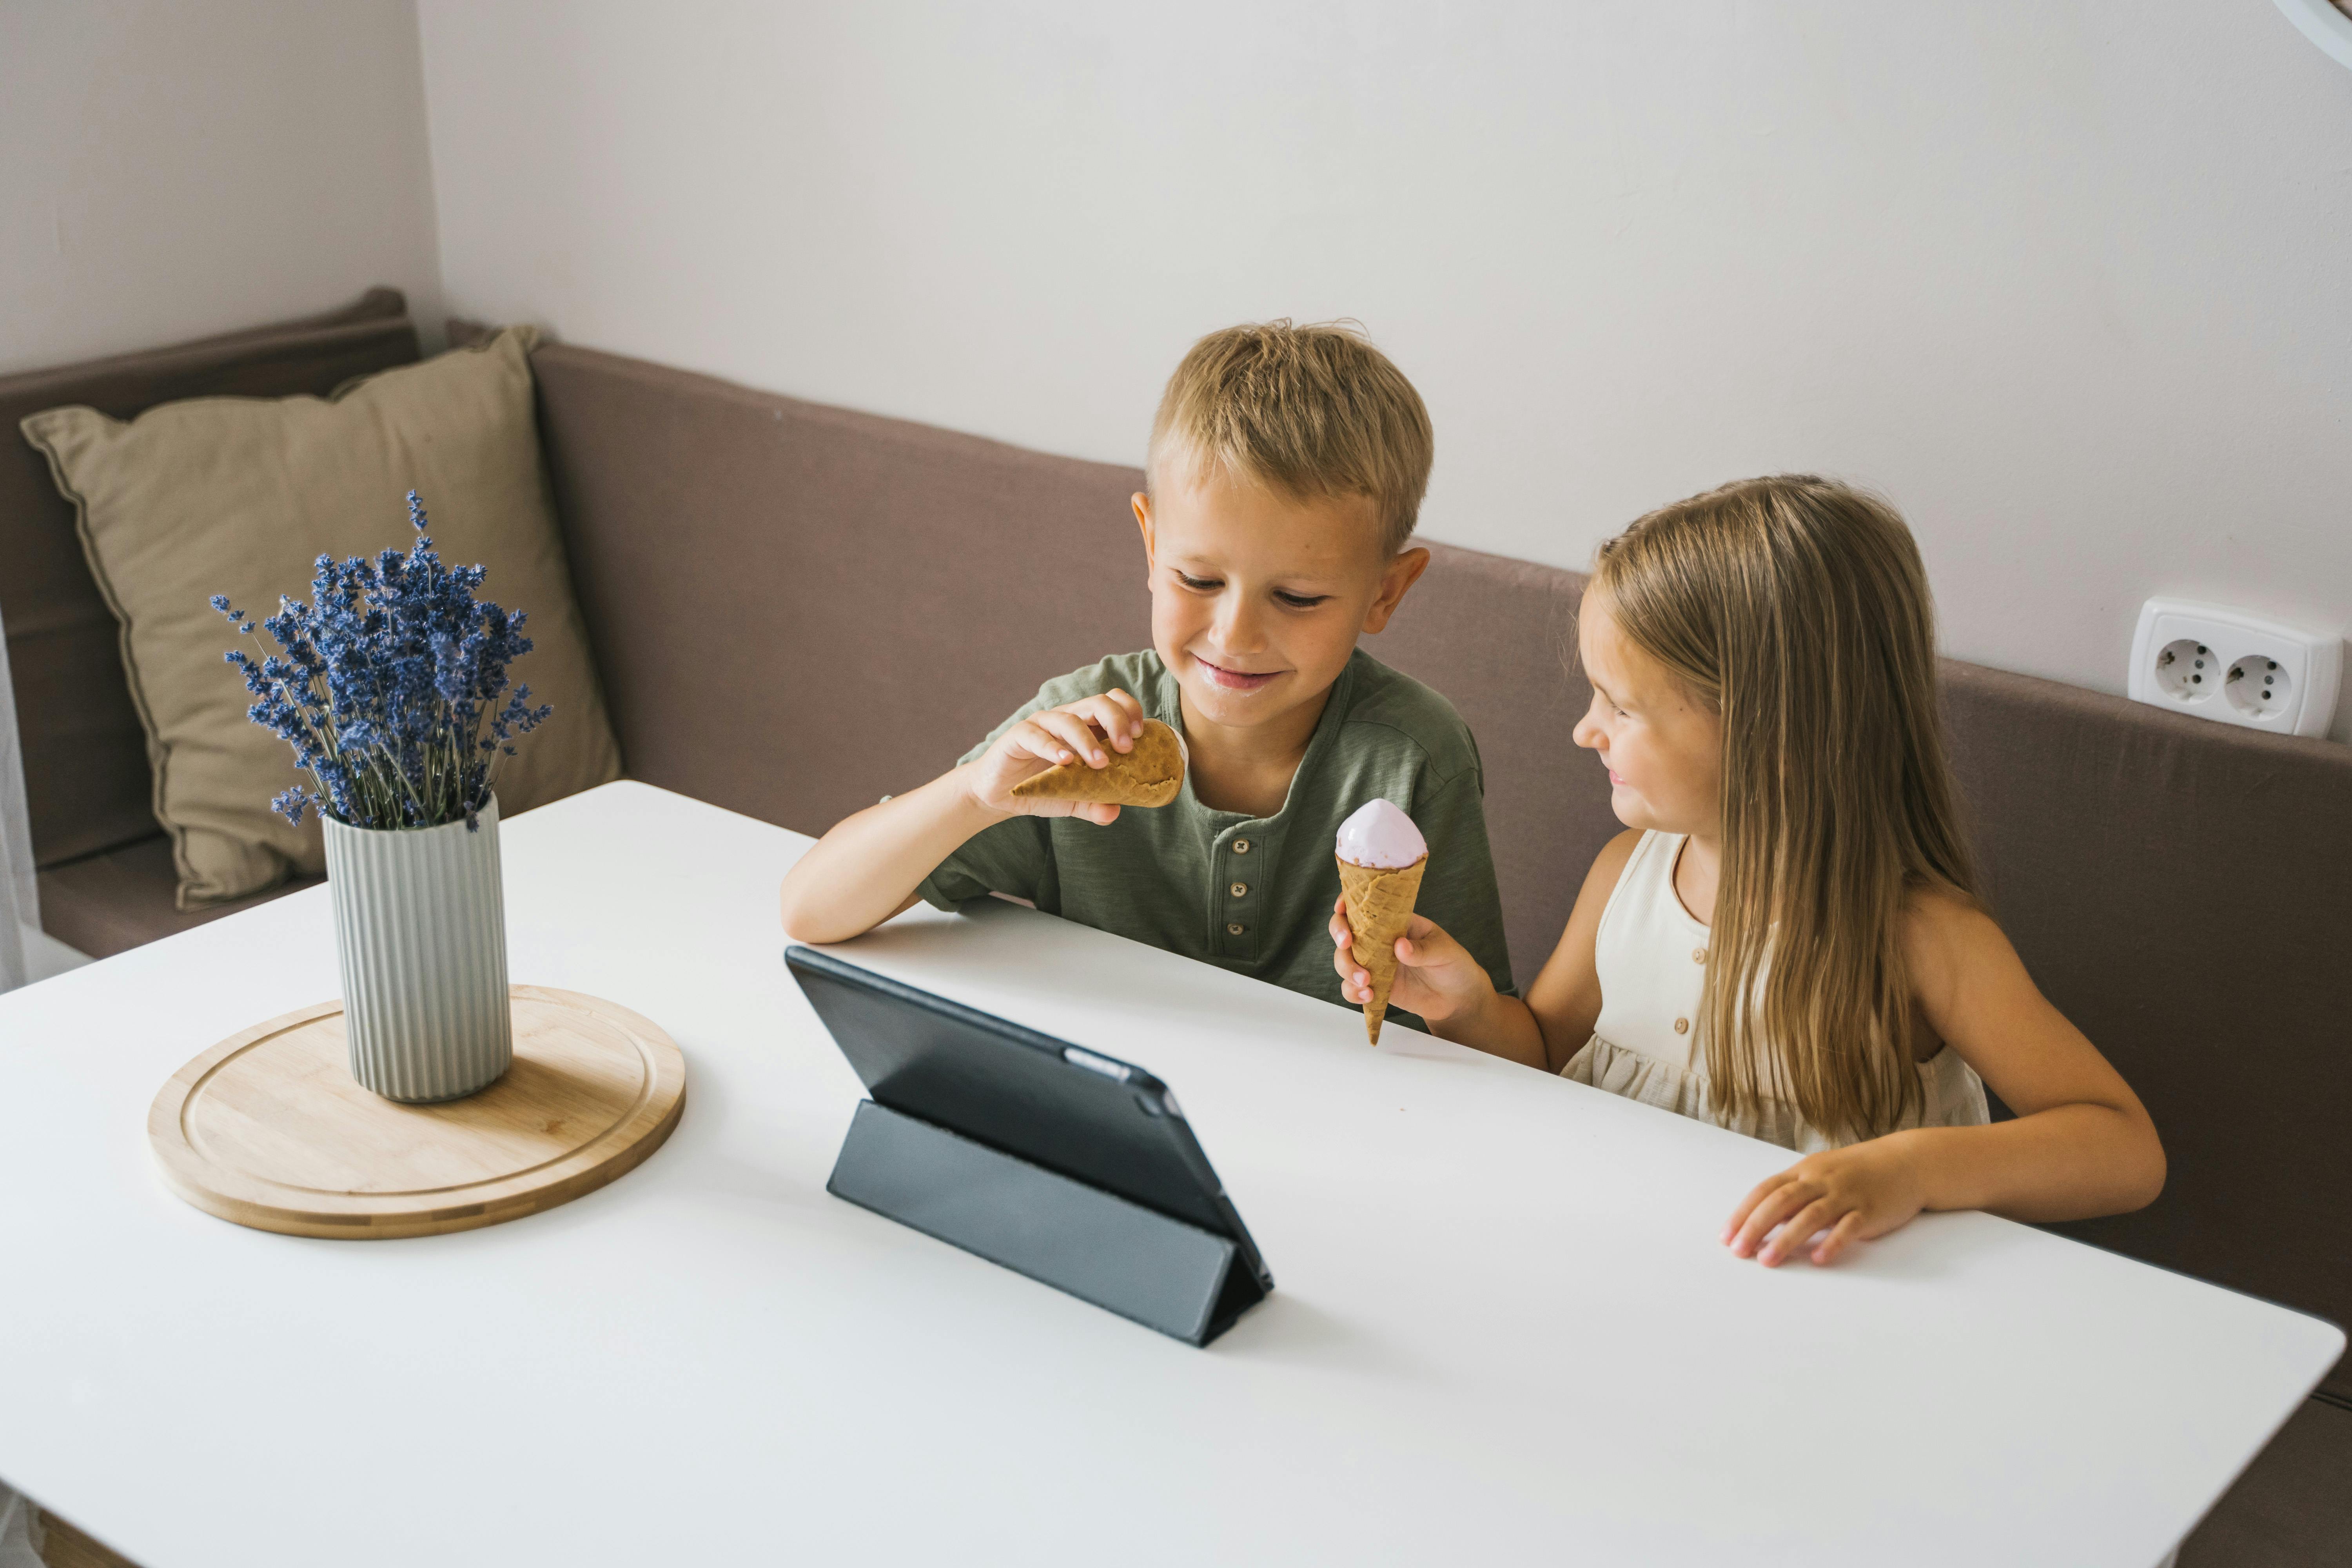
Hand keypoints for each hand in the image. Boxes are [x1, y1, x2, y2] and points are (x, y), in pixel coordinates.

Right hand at [961, 688, 1147, 824]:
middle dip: (1117, 721)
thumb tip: (1115, 812)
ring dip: (1087, 740)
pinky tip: (1065, 762)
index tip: (1141, 736)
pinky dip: (1052, 747)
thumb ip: (1095, 805)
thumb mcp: (1074, 800)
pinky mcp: (1018, 735)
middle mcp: (1066, 718)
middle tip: (1126, 748)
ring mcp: (1042, 725)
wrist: (1000, 795)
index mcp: (1086, 726)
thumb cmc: (1042, 788)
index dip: (1130, 712)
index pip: (1113, 703)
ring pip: (1069, 719)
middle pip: (1097, 702)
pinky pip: (1036, 735)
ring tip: (1099, 763)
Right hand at [1328, 899, 1494, 1026]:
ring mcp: (1375, 964)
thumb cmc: (1453, 965)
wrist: (1458, 999)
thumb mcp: (1445, 951)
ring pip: (1344, 961)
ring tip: (1366, 982)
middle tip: (1347, 945)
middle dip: (1339, 936)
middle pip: (1345, 932)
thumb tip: (1400, 946)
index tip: (1341, 909)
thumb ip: (1423, 949)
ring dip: (1347, 969)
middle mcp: (1380, 941)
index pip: (1365, 907)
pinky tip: (1368, 996)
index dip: (1347, 903)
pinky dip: (1352, 991)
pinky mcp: (1375, 987)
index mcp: (1395, 922)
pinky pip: (1352, 988)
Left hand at [1722, 1135, 1927, 1266]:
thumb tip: (1763, 1221)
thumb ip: (1793, 1195)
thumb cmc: (1857, 1171)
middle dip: (1756, 1227)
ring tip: (1767, 1261)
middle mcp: (1821, 1180)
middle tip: (1738, 1251)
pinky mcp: (1870, 1209)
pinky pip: (1849, 1226)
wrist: (1906, 1162)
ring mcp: (1846, 1194)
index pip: (1766, 1190)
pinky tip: (1819, 1259)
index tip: (1726, 1237)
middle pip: (1781, 1201)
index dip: (1744, 1213)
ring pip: (1811, 1215)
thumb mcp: (1820, 1174)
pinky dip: (1832, 1242)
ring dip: (1786, 1239)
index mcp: (1804, 1171)